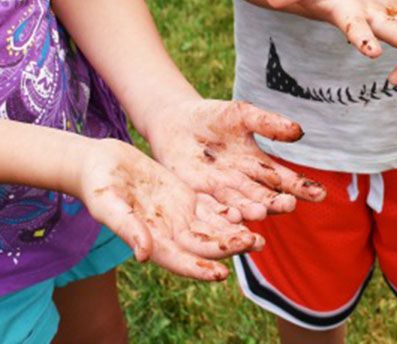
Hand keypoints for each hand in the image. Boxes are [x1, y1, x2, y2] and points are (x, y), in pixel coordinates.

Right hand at [80, 139, 262, 280]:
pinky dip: (229, 211)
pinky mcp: (186, 197)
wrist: (100, 162)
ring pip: (212, 228)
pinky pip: (212, 208)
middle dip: (229, 248)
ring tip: (260, 235)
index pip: (178, 259)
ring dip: (235, 233)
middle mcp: (168, 231)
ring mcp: (179, 215)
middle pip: (203, 245)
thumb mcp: (107, 204)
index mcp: (149, 239)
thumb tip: (144, 255)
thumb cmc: (96, 184)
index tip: (221, 274)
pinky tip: (249, 210)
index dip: (199, 268)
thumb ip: (127, 228)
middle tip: (255, 245)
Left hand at [146, 99, 325, 221]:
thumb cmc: (213, 116)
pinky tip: (231, 220)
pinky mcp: (198, 198)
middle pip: (265, 198)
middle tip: (290, 205)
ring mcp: (222, 194)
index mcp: (259, 166)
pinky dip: (222, 217)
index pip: (285, 180)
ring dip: (251, 212)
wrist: (175, 122)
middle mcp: (244, 185)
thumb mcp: (242, 115)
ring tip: (260, 213)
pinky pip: (212, 211)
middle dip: (277, 203)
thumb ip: (268, 123)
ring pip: (241, 207)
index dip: (302, 188)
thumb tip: (299, 131)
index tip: (320, 194)